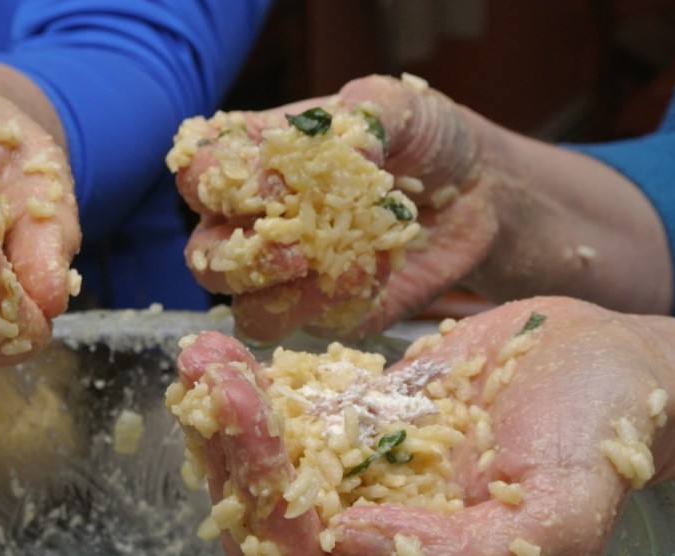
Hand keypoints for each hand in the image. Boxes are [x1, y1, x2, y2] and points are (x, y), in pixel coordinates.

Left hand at [169, 296, 674, 555]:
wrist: (600, 363)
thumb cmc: (596, 442)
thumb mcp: (558, 518)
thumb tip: (354, 546)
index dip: (269, 509)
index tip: (250, 431)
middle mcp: (370, 540)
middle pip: (268, 520)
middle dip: (234, 452)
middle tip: (211, 378)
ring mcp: (353, 480)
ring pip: (262, 471)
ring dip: (224, 417)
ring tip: (203, 357)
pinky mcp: (347, 430)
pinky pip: (280, 422)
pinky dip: (246, 390)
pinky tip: (219, 354)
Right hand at [172, 75, 671, 343]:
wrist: (478, 196)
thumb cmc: (425, 141)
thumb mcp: (397, 105)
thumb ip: (361, 115)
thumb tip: (339, 153)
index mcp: (252, 161)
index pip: (196, 176)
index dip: (218, 184)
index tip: (274, 181)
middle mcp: (253, 224)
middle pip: (203, 256)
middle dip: (244, 254)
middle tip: (299, 241)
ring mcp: (282, 278)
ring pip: (239, 308)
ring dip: (280, 292)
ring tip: (335, 262)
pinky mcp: (319, 315)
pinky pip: (295, 331)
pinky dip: (324, 310)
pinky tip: (369, 278)